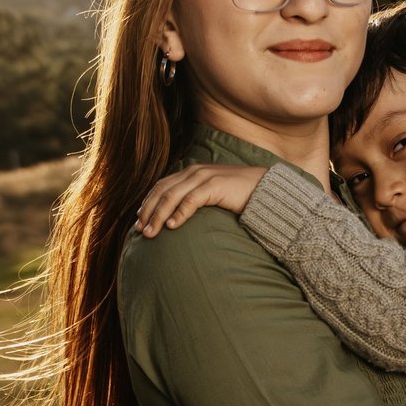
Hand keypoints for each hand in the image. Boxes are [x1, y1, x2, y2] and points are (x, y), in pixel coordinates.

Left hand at [135, 164, 267, 235]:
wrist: (265, 190)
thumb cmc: (239, 197)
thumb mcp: (212, 196)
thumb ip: (195, 200)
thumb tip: (177, 217)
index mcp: (191, 173)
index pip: (162, 186)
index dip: (148, 202)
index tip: (139, 220)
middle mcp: (194, 172)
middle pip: (162, 191)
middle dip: (148, 211)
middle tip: (140, 230)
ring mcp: (204, 177)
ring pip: (172, 196)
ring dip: (159, 215)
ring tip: (151, 232)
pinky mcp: (215, 186)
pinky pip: (191, 200)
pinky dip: (179, 213)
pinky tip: (172, 226)